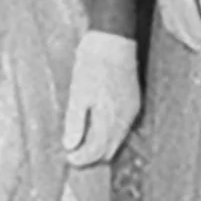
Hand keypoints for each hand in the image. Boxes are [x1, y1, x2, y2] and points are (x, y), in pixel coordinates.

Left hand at [62, 30, 140, 167]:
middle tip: (73, 153)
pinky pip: (123, 128)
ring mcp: (131, 111)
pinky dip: (110, 135)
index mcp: (109, 117)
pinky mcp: (133, 103)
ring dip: (101, 146)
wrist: (113, 41)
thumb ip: (75, 122)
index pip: (96, 150)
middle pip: (110, 150)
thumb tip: (71, 146)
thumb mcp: (77, 93)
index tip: (67, 158)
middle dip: (92, 156)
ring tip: (83, 142)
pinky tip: (98, 128)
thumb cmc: (92, 65)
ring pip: (118, 140)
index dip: (81, 158)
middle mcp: (124, 118)